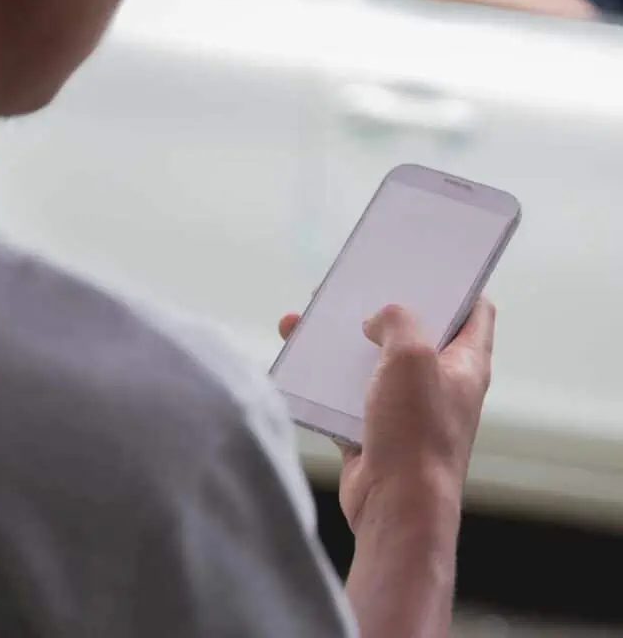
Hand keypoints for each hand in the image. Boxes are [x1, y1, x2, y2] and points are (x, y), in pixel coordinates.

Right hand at [278, 299, 495, 534]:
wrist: (394, 508)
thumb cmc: (416, 432)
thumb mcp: (411, 356)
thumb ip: (398, 320)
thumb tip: (377, 318)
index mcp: (466, 363)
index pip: (476, 312)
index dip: (457, 284)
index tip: (427, 264)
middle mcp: (440, 383)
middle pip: (415, 332)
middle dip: (382, 307)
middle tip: (354, 284)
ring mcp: (406, 408)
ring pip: (373, 361)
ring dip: (341, 340)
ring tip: (308, 316)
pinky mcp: (374, 430)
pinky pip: (345, 393)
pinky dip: (322, 377)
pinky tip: (297, 358)